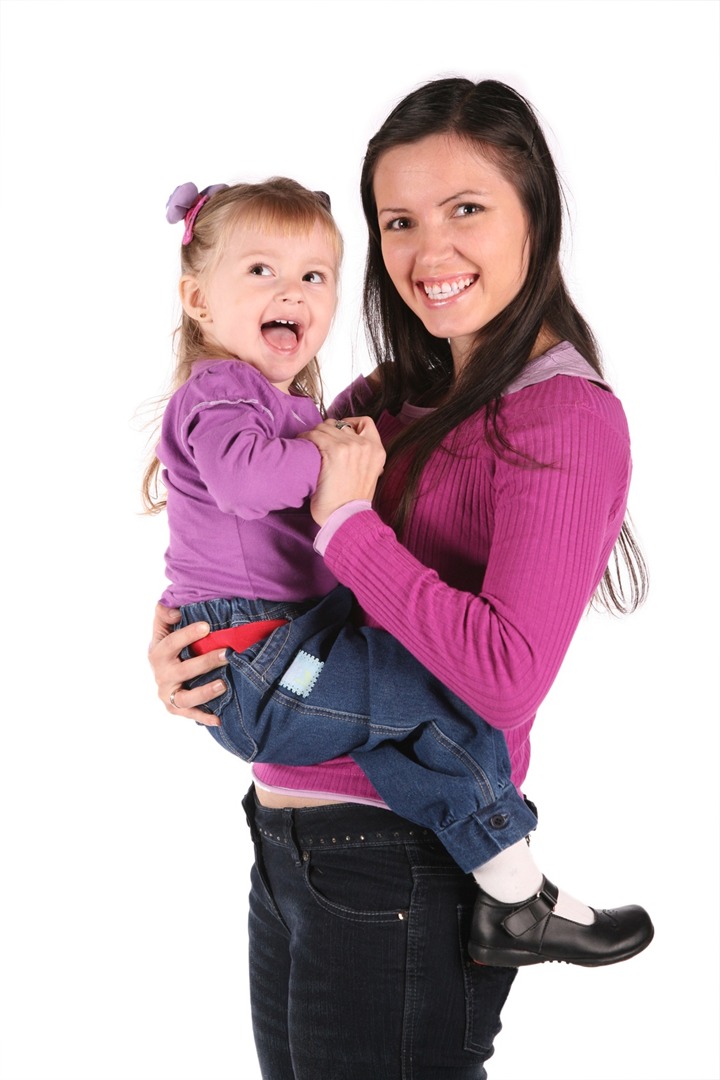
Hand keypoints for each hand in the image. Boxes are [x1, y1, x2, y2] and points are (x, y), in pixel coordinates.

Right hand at [148, 603, 227, 725]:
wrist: (160, 671)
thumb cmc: (167, 646)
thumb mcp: (162, 628)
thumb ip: (164, 613)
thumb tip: (175, 609)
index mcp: (158, 653)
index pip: (171, 643)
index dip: (188, 634)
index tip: (207, 626)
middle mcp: (161, 675)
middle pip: (183, 671)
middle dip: (206, 662)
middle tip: (227, 654)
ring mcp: (168, 694)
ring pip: (185, 698)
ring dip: (204, 693)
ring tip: (223, 685)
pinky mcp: (175, 708)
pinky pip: (190, 715)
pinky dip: (203, 718)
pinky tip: (218, 719)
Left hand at [299, 416, 385, 525]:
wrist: (346, 518)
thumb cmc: (352, 503)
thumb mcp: (368, 477)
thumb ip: (364, 460)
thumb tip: (350, 453)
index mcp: (377, 451)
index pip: (365, 423)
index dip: (349, 423)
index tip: (337, 431)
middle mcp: (366, 445)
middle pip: (339, 424)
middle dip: (326, 431)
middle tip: (316, 443)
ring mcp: (350, 446)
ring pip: (325, 427)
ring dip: (314, 435)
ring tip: (307, 445)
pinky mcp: (334, 451)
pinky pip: (314, 435)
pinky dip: (305, 438)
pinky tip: (302, 446)